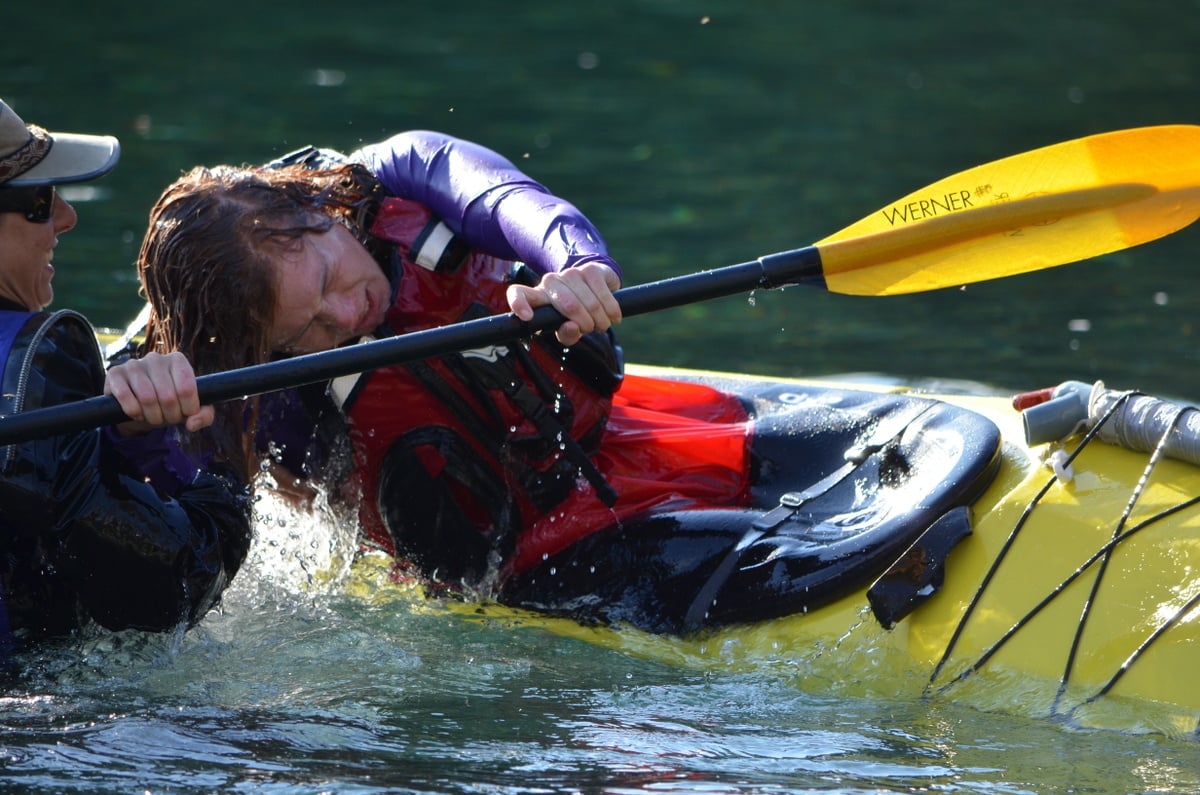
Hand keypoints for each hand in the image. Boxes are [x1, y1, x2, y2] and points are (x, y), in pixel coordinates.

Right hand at [104, 352, 214, 433]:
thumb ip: (204, 415)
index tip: (185, 413)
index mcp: (178, 360)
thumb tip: (192, 423)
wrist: (139, 406)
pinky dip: (133, 412)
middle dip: (170, 415)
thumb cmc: (170, 405)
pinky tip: (137, 413)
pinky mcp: (115, 374)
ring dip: (152, 416)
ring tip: (154, 417)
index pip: (187, 388)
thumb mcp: (191, 410)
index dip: (188, 409)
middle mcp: (156, 358)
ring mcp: (134, 364)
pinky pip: (125, 396)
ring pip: (147, 398)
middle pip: (168, 396)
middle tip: (168, 417)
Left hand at [506, 261, 621, 345]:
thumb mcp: (568, 329)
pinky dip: (611, 310)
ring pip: (588, 303)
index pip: (517, 294)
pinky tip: (614, 316)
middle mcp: (550, 281)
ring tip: (602, 324)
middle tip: (592, 329)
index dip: (519, 304)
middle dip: (586, 324)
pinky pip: (603, 295)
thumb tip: (572, 327)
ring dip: (601, 320)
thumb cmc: (577, 313)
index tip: (527, 317)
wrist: (596, 285)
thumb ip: (567, 334)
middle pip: (568, 305)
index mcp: (538, 297)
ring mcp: (570, 273)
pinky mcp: (590, 269)